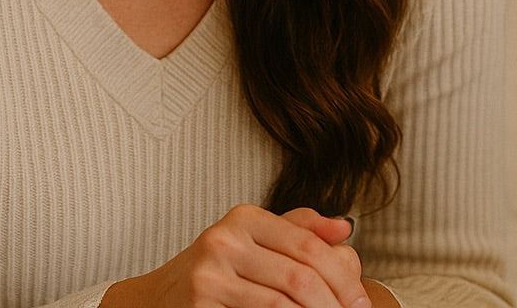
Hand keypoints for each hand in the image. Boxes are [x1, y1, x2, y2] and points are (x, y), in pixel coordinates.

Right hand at [103, 204, 368, 307]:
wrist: (154, 301)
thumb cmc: (215, 273)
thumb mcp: (252, 243)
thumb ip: (297, 230)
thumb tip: (344, 227)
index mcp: (244, 217)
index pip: (311, 245)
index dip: (344, 277)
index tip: (362, 304)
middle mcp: (225, 238)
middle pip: (302, 275)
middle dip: (337, 305)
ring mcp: (209, 272)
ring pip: (285, 302)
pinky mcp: (201, 301)